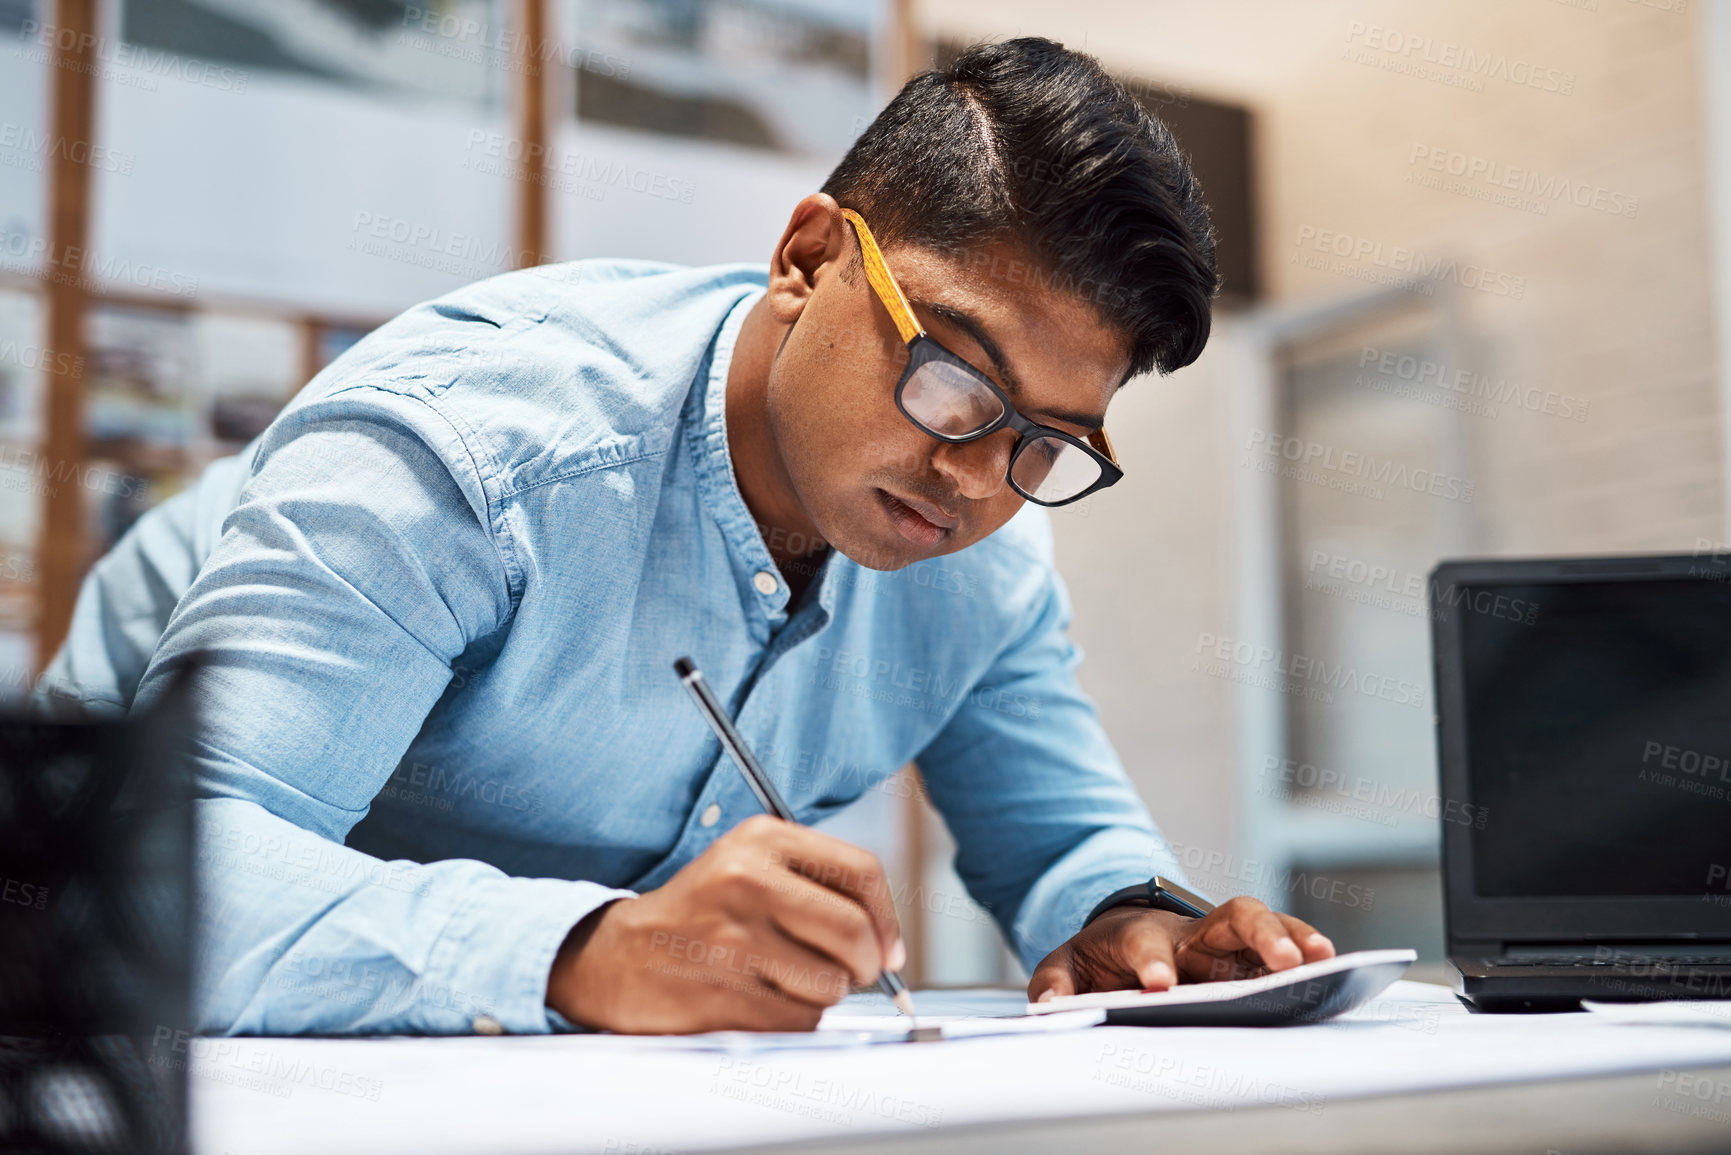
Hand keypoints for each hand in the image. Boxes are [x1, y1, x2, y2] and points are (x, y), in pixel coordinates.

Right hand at [546, 814, 904, 1032]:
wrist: (620, 956)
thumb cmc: (704, 913)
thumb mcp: (753, 865)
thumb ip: (820, 885)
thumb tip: (889, 946)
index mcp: (761, 838)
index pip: (861, 872)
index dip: (888, 918)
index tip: (888, 948)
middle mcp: (746, 880)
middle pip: (853, 933)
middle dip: (866, 965)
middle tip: (853, 973)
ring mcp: (732, 938)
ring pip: (831, 984)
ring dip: (823, 994)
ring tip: (787, 980)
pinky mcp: (721, 992)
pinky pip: (799, 1020)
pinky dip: (795, 1020)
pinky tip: (762, 1000)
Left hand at [1026, 896, 1333, 1000]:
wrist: (1121, 936)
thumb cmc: (1101, 956)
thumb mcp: (1066, 967)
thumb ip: (1054, 984)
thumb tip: (1051, 1006)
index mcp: (1141, 933)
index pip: (1147, 942)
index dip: (1154, 962)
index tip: (1160, 986)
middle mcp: (1191, 932)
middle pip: (1231, 916)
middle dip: (1260, 934)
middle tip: (1283, 963)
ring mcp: (1224, 942)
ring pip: (1266, 927)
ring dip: (1295, 940)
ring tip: (1323, 960)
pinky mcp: (1246, 959)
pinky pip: (1282, 951)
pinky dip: (1307, 956)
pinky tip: (1329, 970)